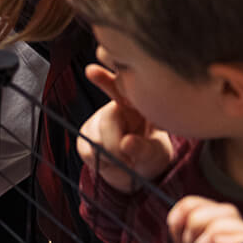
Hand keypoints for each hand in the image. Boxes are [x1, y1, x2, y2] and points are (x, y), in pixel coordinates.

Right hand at [77, 63, 172, 192]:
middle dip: (117, 145)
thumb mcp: (157, 151)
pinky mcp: (85, 136)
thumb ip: (143, 148)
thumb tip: (126, 143)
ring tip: (126, 161)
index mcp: (135, 103)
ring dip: (111, 157)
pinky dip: (101, 163)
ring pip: (95, 139)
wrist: (140, 171)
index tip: (91, 71)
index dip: (104, 79)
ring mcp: (97, 121)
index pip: (119, 87)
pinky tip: (113, 162)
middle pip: (106, 121)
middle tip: (130, 160)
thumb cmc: (152, 153)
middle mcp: (114, 107)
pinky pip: (86, 151)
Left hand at [167, 196, 242, 242]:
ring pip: (239, 223)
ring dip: (215, 228)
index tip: (174, 224)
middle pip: (226, 210)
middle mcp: (234, 241)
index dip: (190, 206)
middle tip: (189, 242)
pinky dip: (232, 238)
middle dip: (200, 218)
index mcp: (217, 235)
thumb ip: (182, 239)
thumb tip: (175, 217)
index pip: (209, 205)